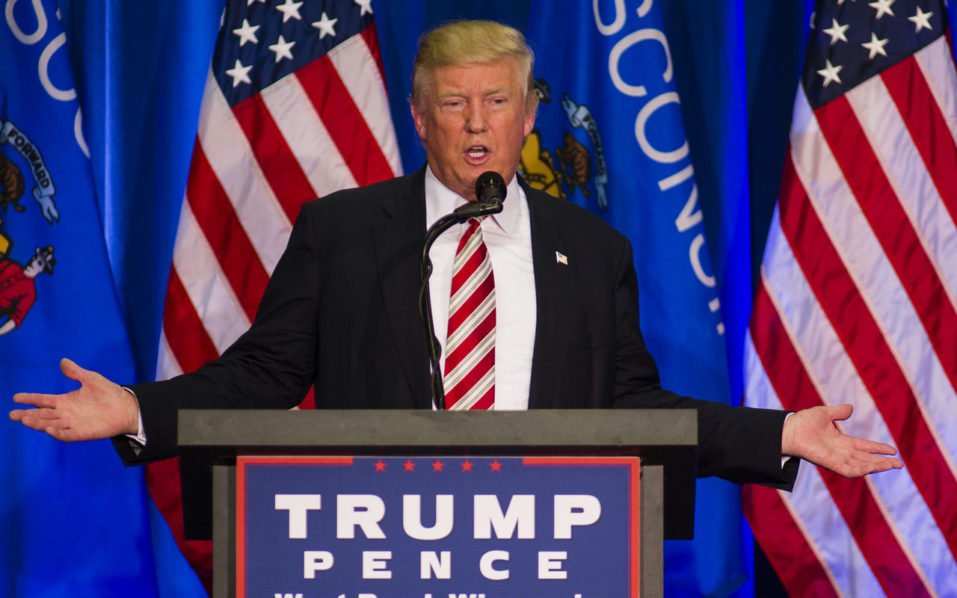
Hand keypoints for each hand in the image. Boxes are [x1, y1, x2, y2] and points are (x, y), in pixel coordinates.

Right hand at [9, 358, 138, 441]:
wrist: (126, 407)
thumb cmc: (109, 393)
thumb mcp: (91, 379)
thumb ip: (76, 372)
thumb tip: (63, 361)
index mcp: (65, 401)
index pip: (43, 400)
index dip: (30, 399)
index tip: (16, 397)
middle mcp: (65, 414)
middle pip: (42, 415)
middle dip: (27, 415)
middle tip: (13, 414)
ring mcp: (73, 424)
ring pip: (50, 425)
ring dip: (38, 423)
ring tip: (25, 420)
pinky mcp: (83, 433)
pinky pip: (67, 435)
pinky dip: (58, 433)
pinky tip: (49, 430)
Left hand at [782, 404, 902, 477]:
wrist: (789, 428)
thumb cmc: (803, 421)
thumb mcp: (825, 413)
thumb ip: (839, 412)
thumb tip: (850, 408)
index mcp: (841, 441)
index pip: (864, 447)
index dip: (878, 449)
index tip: (893, 450)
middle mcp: (841, 452)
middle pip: (866, 459)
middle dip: (883, 462)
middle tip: (899, 464)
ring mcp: (836, 459)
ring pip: (862, 466)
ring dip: (877, 466)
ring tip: (893, 466)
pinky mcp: (831, 464)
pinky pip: (850, 470)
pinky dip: (862, 469)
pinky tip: (874, 467)